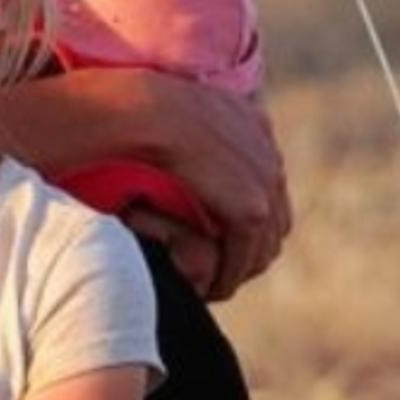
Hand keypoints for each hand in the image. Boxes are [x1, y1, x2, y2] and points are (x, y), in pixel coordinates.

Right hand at [117, 77, 291, 299]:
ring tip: (212, 282)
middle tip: (217, 266)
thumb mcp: (166, 112)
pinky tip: (208, 288)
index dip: (240, 214)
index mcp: (249, 120)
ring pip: (265, 239)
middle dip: (249, 244)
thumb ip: (188, 130)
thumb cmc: (127, 110)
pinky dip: (228, 275)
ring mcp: (263, 179)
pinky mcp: (250, 209)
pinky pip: (246, 254)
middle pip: (273, 213)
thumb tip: (189, 149)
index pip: (262, 180)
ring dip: (240, 263)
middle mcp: (264, 148)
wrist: (133, 112)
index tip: (214, 236)